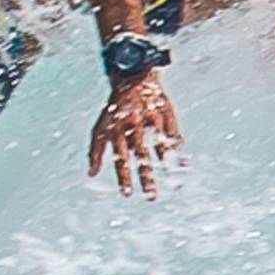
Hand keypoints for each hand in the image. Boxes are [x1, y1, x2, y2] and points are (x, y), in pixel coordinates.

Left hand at [87, 73, 182, 198]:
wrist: (133, 76)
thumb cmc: (115, 110)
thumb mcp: (101, 126)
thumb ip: (96, 150)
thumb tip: (91, 174)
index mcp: (117, 129)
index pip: (120, 157)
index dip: (123, 175)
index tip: (128, 194)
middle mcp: (134, 124)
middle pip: (141, 154)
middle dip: (146, 176)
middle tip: (151, 197)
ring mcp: (151, 117)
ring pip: (160, 144)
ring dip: (166, 165)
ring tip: (174, 185)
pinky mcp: (165, 111)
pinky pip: (173, 132)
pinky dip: (179, 148)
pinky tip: (184, 164)